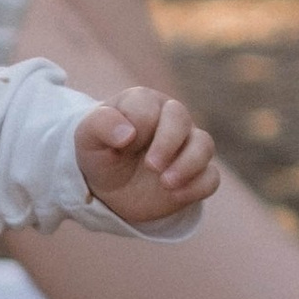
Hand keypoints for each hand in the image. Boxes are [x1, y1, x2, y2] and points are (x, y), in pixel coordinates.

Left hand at [77, 86, 219, 229]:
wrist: (109, 188)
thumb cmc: (100, 153)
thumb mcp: (87, 138)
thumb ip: (101, 125)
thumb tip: (128, 133)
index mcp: (144, 103)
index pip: (148, 104)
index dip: (138, 125)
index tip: (122, 145)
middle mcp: (171, 119)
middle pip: (181, 118)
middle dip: (167, 143)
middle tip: (151, 167)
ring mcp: (187, 146)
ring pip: (204, 145)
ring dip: (188, 165)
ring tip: (165, 184)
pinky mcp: (196, 174)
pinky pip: (210, 177)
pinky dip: (197, 186)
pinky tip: (175, 195)